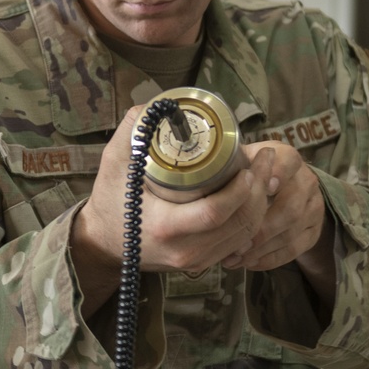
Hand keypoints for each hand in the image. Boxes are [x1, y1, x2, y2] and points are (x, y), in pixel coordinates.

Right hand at [71, 106, 275, 314]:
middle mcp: (184, 250)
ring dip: (261, 202)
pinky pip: (238, 243)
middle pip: (239, 223)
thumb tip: (160, 105)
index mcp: (165, 227)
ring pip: (245, 235)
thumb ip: (133, 131)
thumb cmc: (111, 199)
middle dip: (259, 189)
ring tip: (263, 171)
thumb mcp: (113, 162)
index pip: (215, 212)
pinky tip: (255, 195)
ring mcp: (195, 260)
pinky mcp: (202, 263)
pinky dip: (252, 218)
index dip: (240, 189)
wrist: (104, 241)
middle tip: (265, 158)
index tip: (248, 164)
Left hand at [226, 142, 335, 310]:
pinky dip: (270, 259)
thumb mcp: (242, 162)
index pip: (287, 163)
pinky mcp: (314, 230)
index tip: (256, 190)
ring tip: (236, 257)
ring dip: (261, 248)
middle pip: (290, 207)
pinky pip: (295, 249)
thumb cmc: (250, 173)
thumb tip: (204, 179)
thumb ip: (229, 167)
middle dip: (261, 229)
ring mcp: (314, 206)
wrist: (285, 187)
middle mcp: (306, 180)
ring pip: (291, 231)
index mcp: (288, 158)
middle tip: (236, 244)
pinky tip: (249, 263)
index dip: (273, 177)